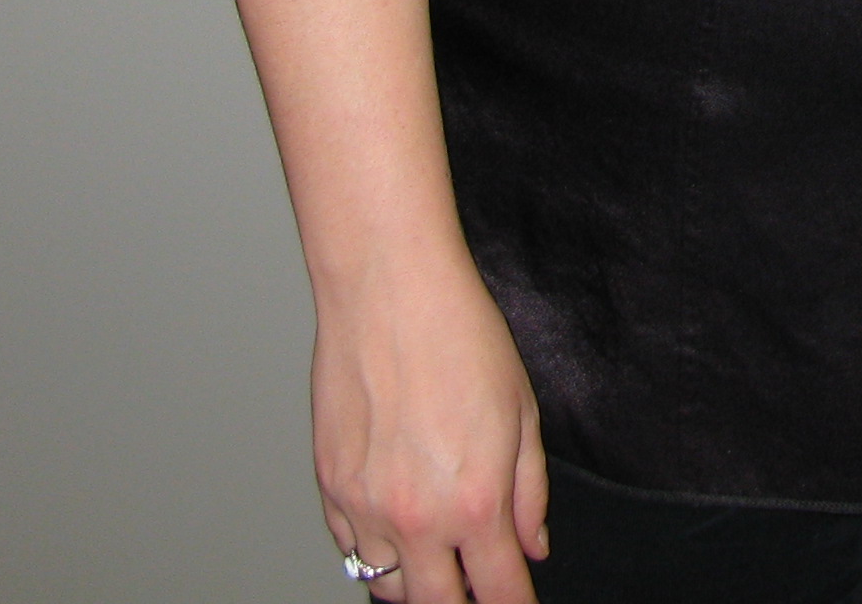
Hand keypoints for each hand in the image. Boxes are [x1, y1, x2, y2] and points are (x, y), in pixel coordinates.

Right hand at [312, 257, 547, 601]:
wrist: (389, 290)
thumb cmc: (459, 337)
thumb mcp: (522, 414)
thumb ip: (530, 492)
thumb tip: (532, 545)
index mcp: (475, 502)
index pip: (500, 591)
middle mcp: (416, 518)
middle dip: (464, 603)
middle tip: (479, 584)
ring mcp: (364, 508)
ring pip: (387, 587)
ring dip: (417, 583)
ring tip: (437, 558)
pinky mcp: (328, 488)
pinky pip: (350, 550)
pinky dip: (375, 551)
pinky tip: (396, 527)